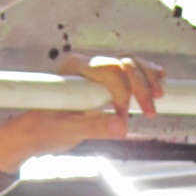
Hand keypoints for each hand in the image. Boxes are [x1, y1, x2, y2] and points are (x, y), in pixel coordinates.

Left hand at [0, 54, 166, 172]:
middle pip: (123, 64)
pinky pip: (129, 71)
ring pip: (129, 63)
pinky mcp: (103, 81)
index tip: (125, 119)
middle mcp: (86, 65)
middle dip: (141, 86)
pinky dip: (145, 74)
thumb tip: (121, 127)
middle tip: (150, 112)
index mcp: (74, 70)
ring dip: (147, 78)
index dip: (122, 93)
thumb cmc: (44, 129)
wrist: (35, 131)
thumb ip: (93, 127)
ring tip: (159, 96)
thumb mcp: (67, 131)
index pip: (109, 72)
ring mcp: (96, 71)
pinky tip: (160, 79)